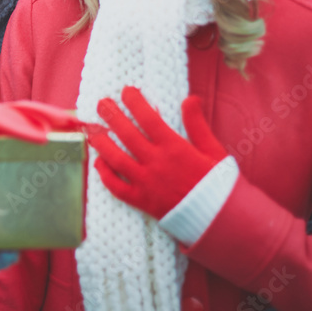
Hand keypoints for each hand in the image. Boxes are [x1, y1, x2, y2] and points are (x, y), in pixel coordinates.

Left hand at [89, 86, 227, 218]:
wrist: (219, 220)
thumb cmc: (218, 183)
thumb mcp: (213, 149)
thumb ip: (197, 124)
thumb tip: (190, 98)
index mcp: (175, 148)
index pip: (149, 118)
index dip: (135, 102)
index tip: (126, 90)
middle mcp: (157, 163)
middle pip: (127, 135)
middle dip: (112, 116)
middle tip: (101, 103)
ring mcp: (147, 183)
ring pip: (116, 159)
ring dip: (101, 142)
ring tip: (91, 129)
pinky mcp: (142, 201)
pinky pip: (117, 187)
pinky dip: (105, 175)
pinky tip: (98, 162)